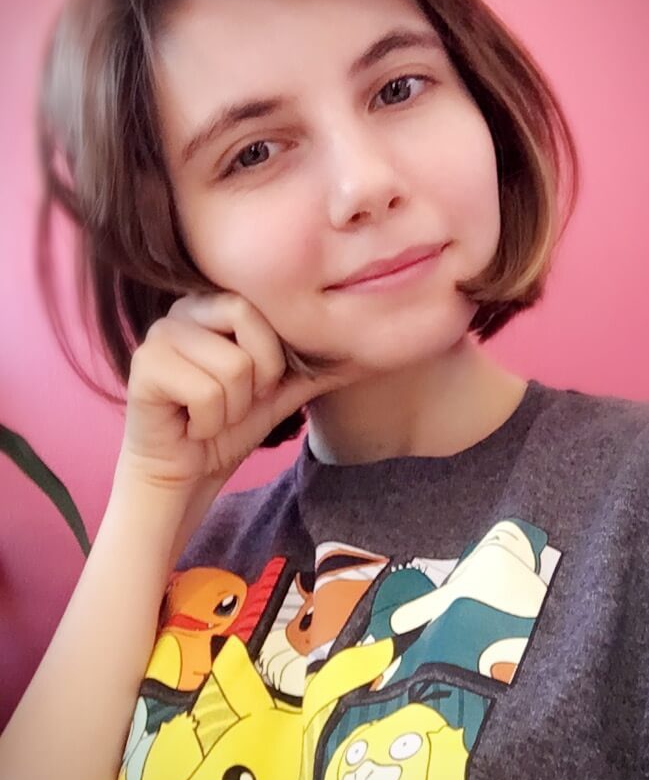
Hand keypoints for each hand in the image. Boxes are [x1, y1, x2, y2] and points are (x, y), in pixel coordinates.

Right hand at [115, 291, 352, 503]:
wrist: (183, 476)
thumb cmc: (227, 428)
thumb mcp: (281, 392)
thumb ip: (318, 366)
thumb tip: (372, 350)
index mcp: (213, 304)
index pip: (261, 306)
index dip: (271, 356)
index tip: (256, 386)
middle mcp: (182, 310)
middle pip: (248, 321)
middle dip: (256, 379)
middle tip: (234, 403)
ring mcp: (159, 335)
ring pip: (232, 366)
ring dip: (231, 408)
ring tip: (210, 416)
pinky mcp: (144, 368)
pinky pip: (206, 393)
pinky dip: (209, 422)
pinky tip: (191, 426)